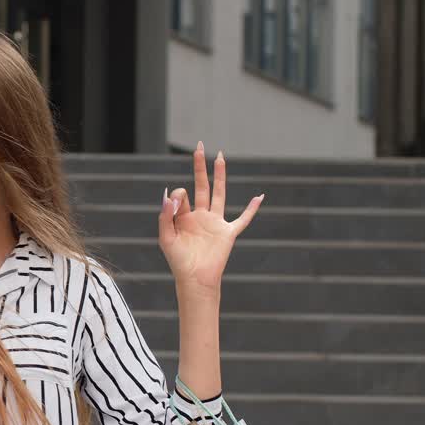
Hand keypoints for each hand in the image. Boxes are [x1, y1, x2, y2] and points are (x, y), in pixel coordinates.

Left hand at [159, 142, 263, 296]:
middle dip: (200, 167)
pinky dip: (252, 209)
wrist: (194, 279)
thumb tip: (171, 193)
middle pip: (202, 185)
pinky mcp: (228, 233)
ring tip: (220, 157)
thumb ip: (166, 215)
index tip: (175, 204)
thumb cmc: (178, 261)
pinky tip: (259, 196)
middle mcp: (201, 216)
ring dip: (220, 175)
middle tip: (199, 146)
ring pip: (219, 194)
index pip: (182, 195)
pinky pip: (243, 219)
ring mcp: (216, 222)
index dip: (178, 196)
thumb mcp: (166, 237)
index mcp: (184, 217)